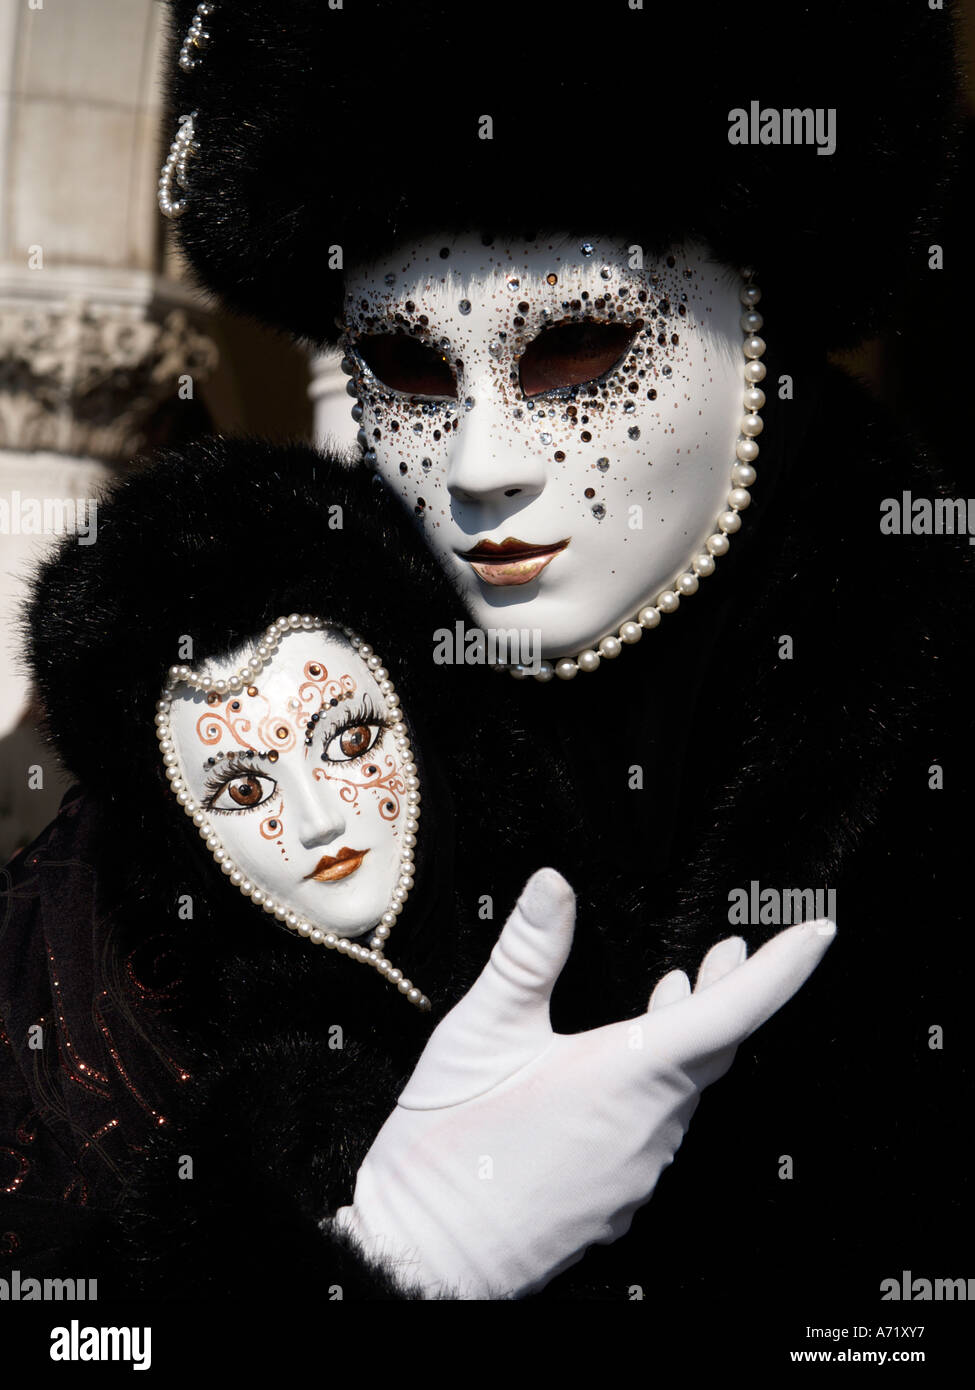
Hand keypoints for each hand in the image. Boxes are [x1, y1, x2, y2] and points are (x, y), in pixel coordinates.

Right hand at [332, 868, 834, 1298]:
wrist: (425, 1256)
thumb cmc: (448, 1152)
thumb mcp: (480, 1033)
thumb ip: (527, 955)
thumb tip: (552, 886)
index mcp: (626, 1077)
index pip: (730, 1014)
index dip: (781, 971)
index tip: (815, 936)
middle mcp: (648, 1127)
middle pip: (715, 1050)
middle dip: (732, 994)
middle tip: (734, 950)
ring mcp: (638, 1168)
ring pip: (686, 1090)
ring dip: (690, 1037)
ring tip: (679, 991)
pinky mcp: (618, 1195)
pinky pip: (659, 1128)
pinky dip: (660, 1083)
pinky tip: (627, 1068)